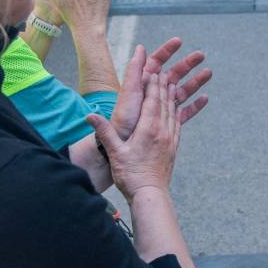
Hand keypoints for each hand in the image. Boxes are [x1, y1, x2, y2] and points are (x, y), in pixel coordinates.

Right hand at [88, 73, 180, 201]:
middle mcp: (162, 131)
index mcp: (148, 130)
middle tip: (165, 73)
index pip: (152, 101)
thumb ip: (105, 132)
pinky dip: (177, 113)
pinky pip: (177, 125)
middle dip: (164, 87)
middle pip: (164, 103)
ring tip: (172, 85)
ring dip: (172, 98)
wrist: (150, 194)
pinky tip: (176, 110)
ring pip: (172, 112)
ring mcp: (170, 139)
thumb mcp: (115, 152)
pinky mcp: (173, 148)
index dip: (153, 86)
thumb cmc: (130, 175)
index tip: (154, 72)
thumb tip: (90, 115)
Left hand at [110, 39, 211, 140]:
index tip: (179, 41)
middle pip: (174, 74)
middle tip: (201, 55)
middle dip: (187, 63)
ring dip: (195, 81)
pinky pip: (184, 112)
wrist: (122, 145)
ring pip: (182, 91)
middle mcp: (153, 93)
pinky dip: (195, 105)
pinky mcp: (168, 122)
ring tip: (208, 73)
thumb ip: (135, 70)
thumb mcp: (129, 92)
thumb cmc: (123, 119)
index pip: (157, 62)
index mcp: (143, 83)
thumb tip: (141, 47)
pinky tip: (205, 98)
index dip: (168, 51)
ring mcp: (162, 107)